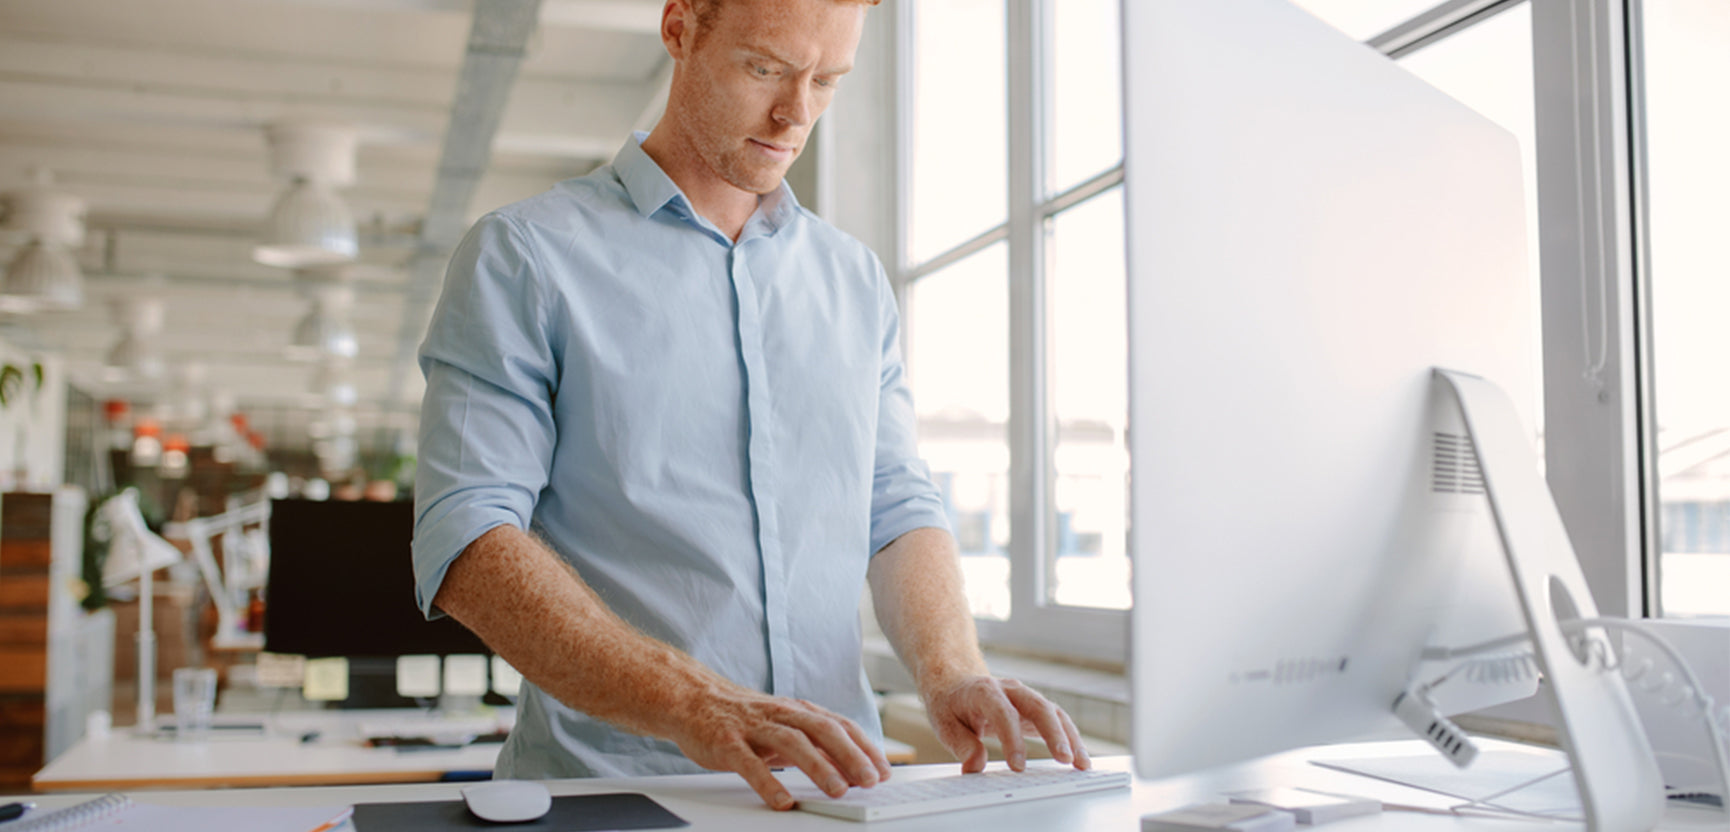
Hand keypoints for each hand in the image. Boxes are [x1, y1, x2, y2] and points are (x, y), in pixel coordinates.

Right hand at [666, 688, 891, 810]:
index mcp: (798, 710)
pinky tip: (783, 801)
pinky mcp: (727, 743)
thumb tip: (850, 768)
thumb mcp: (784, 727)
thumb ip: (815, 745)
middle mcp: (780, 714)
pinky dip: (768, 783)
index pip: (839, 725)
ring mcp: (754, 727)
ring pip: (792, 743)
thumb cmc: (744, 718)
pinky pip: (750, 764)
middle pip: (822, 730)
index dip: (864, 747)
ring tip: (837, 791)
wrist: (693, 699)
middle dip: (850, 755)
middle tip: (869, 780)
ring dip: (818, 767)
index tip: (883, 770)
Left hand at [922, 675, 1089, 773]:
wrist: (955, 682)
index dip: (1013, 739)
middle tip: (1064, 760)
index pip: (1003, 713)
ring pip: (1053, 712)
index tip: (1018, 766)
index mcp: (984, 691)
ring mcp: (1025, 697)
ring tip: (1081, 763)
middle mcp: (1010, 690)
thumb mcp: (944, 723)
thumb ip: (961, 744)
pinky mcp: (1034, 708)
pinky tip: (1080, 758)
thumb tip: (975, 766)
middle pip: (1038, 707)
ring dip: (1070, 737)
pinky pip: (1057, 720)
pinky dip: (1070, 738)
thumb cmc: (950, 703)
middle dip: (1054, 734)